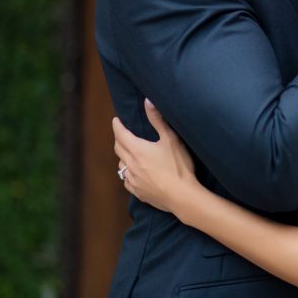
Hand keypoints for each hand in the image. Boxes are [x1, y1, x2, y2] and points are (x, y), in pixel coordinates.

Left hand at [113, 99, 197, 213]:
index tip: (116, 120)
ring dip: (123, 157)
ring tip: (129, 153)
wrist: (181, 196)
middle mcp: (130, 164)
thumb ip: (158, 120)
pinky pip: (126, 179)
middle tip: (123, 134)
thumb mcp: (171, 139)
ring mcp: (132, 179)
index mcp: (137, 149)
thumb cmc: (178, 166)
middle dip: (119, 139)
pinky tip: (135, 173)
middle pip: (118, 148)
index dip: (117, 126)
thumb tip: (147, 102)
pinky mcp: (137, 191)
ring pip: (121, 165)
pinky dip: (128, 172)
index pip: (121, 134)